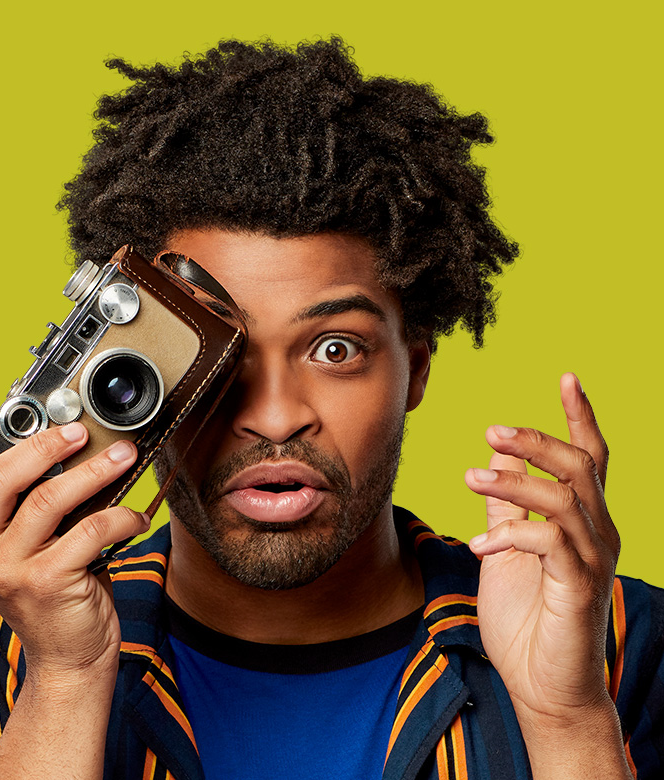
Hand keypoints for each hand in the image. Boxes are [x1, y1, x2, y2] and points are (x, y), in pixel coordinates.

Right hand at [0, 400, 149, 676]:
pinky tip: (137, 517)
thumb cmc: (53, 590)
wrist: (67, 657)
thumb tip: (71, 450)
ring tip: (124, 457)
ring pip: (50, 499)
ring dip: (95, 471)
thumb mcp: (25, 547)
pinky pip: (92, 529)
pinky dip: (122, 515)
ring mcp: (10, 570)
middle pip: (0, 478)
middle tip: (79, 432)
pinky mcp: (48, 582)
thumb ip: (29, 506)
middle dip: (45, 445)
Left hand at [464, 373, 620, 732]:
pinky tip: (479, 546)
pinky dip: (510, 535)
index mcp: (582, 521)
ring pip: (563, 498)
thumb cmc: (527, 616)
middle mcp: (598, 534)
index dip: (581, 416)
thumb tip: (496, 452)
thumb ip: (507, 502)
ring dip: (513, 482)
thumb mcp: (508, 546)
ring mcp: (593, 560)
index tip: (567, 376)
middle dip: (537, 440)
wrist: (544, 686)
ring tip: (469, 478)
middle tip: (492, 429)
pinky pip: (549, 543)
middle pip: (580, 466)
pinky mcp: (579, 588)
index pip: (591, 458)